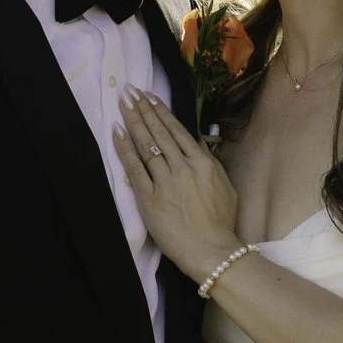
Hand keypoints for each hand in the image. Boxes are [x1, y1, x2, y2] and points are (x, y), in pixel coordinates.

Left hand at [113, 90, 242, 279]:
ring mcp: (165, 182)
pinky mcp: (150, 198)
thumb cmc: (221, 224)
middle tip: (130, 91)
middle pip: (159, 133)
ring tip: (123, 103)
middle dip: (143, 109)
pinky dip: (125, 148)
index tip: (150, 97)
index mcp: (203, 164)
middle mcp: (183, 168)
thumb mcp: (226, 188)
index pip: (177, 131)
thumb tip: (198, 144)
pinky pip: (135, 168)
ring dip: (133, 121)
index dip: (161, 112)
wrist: (211, 251)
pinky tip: (117, 131)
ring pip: (147, 145)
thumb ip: (211, 164)